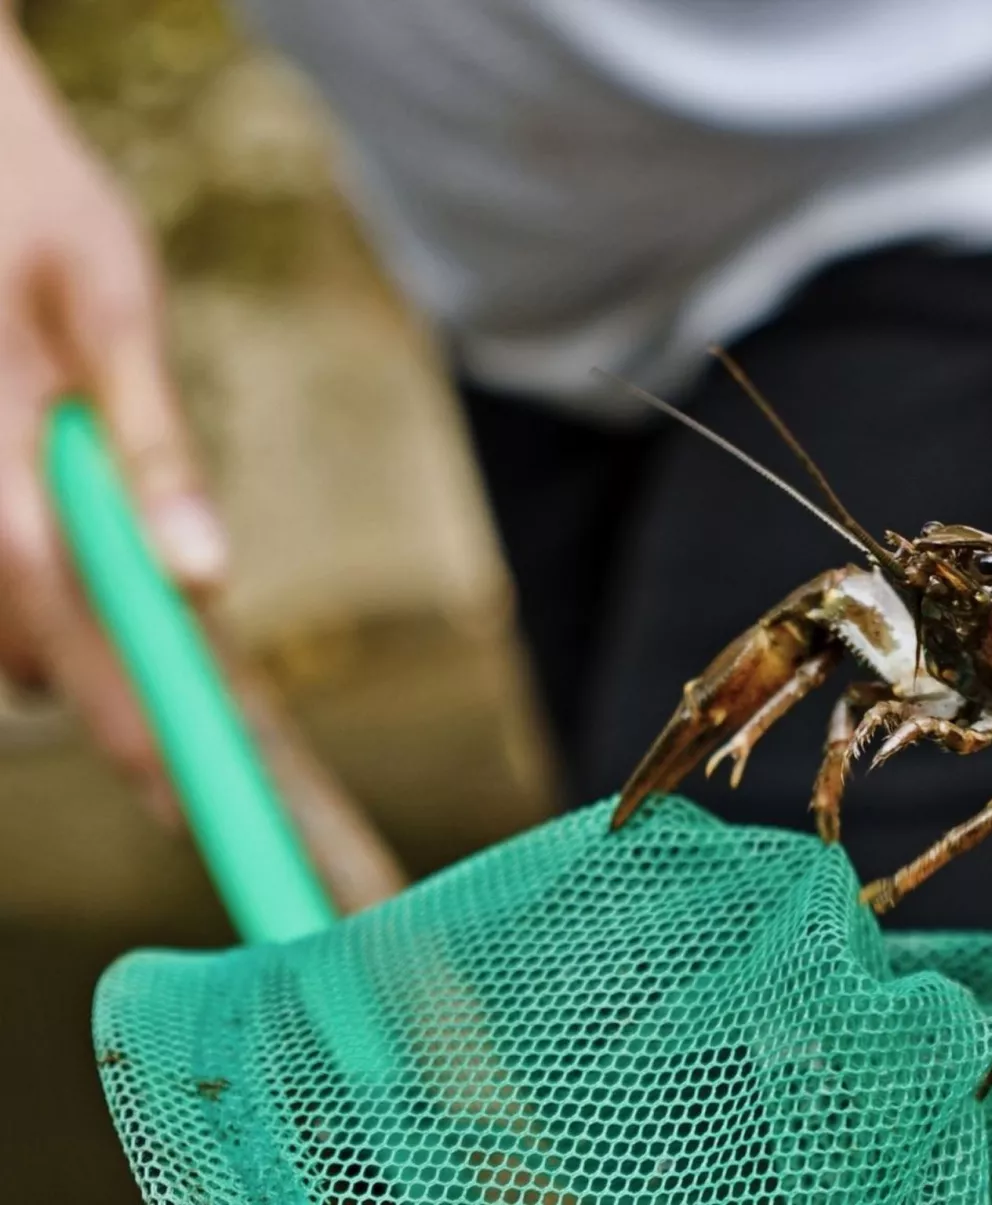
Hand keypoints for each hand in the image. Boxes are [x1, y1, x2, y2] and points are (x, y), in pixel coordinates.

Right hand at [0, 23, 225, 819]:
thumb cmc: (29, 199)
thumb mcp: (110, 303)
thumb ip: (153, 443)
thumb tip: (204, 574)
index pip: (69, 628)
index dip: (133, 723)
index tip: (189, 798)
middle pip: (26, 646)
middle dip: (108, 669)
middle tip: (183, 653)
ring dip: (63, 621)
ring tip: (107, 528)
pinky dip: (29, 579)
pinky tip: (61, 507)